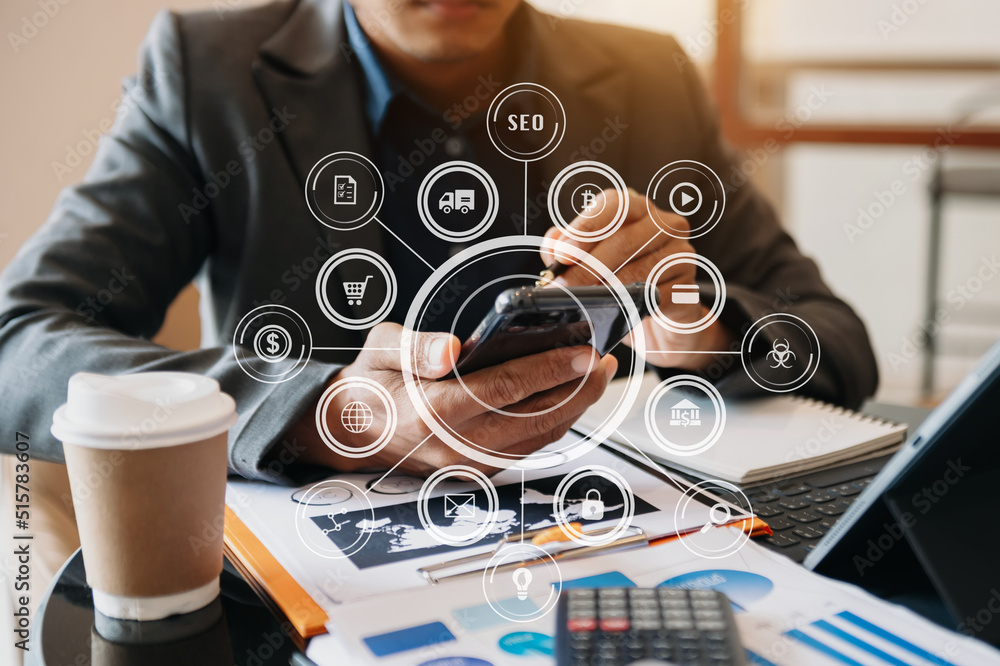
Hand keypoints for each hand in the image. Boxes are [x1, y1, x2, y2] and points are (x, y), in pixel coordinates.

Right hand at [291, 322, 617, 475]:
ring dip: (573, 408)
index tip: (584, 351)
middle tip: (604, 361)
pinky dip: (554, 425)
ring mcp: (468, 463)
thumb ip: (416, 346)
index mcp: (432, 411)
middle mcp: (455, 444)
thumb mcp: (381, 350)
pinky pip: (526, 449)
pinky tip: (569, 400)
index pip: (506, 388)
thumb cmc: (370, 383)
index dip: (551, 369)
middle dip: (577, 389)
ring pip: (537, 438)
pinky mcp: (476, 469)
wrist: (351, 429)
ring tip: (595, 377)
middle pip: (534, 418)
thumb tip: (451, 347)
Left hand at [540, 187, 732, 370]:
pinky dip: (631, 305)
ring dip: (606, 289)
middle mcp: (664, 224)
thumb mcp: (589, 261)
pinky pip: (656, 296)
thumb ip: (567, 248)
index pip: (613, 205)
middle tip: (564, 287)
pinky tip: (616, 311)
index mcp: (636, 208)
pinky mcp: (688, 286)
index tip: (563, 255)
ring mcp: (682, 253)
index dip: (585, 229)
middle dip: (587, 267)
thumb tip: (552, 244)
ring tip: (583, 301)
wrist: (658, 319)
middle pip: (624, 240)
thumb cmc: (620, 280)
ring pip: (639, 270)